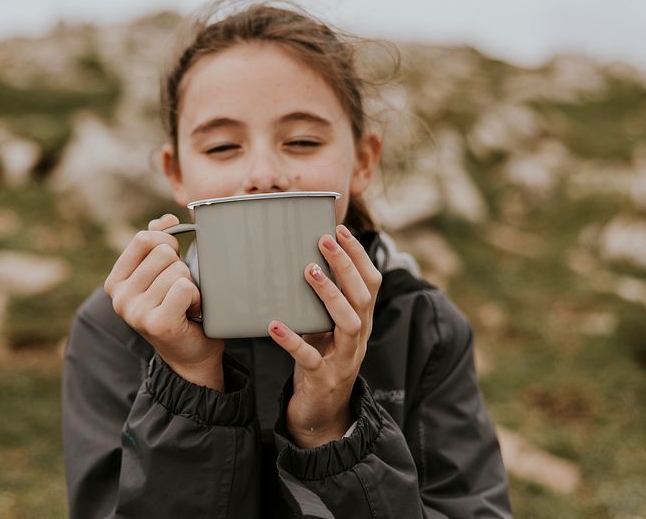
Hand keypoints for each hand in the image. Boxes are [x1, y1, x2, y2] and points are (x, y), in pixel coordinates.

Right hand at [104, 213, 224, 389]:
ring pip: (177, 269)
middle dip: (181, 268)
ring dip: (190, 285)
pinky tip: (191, 312)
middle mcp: (120, 297)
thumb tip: (165, 219)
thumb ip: (159, 244)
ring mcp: (135, 311)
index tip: (173, 263)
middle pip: (163, 252)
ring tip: (185, 304)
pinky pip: (184, 287)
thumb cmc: (177, 309)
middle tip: (180, 292)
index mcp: (116, 282)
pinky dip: (196, 297)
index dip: (167, 243)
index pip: (143, 239)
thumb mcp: (162, 274)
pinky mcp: (156, 322)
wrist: (190, 355)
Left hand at [268, 224, 381, 447]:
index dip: (359, 255)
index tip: (340, 229)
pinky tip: (274, 325)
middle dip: (345, 265)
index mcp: (361, 321)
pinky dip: (293, 340)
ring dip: (330, 294)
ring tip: (307, 272)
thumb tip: (302, 260)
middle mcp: (359, 338)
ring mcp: (344, 360)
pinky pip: (310, 357)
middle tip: (324, 240)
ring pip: (348, 323)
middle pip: (362, 297)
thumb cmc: (320, 362)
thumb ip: (321, 302)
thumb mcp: (325, 329)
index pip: (371, 282)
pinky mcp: (323, 379)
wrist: (321, 415)